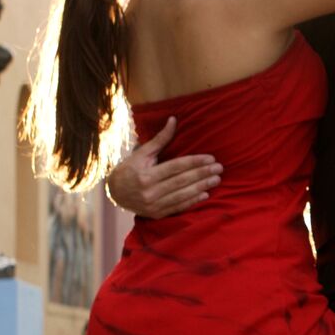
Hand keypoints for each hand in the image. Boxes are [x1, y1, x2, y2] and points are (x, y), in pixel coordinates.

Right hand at [105, 116, 221, 217]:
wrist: (115, 193)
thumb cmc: (130, 169)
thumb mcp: (142, 153)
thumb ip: (160, 139)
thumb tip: (173, 119)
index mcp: (145, 175)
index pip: (175, 167)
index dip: (194, 162)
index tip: (210, 158)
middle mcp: (149, 191)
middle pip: (181, 181)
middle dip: (202, 174)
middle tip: (219, 168)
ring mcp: (153, 205)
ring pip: (182, 195)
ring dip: (202, 187)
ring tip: (216, 180)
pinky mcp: (156, 214)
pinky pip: (178, 207)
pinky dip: (192, 201)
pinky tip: (205, 195)